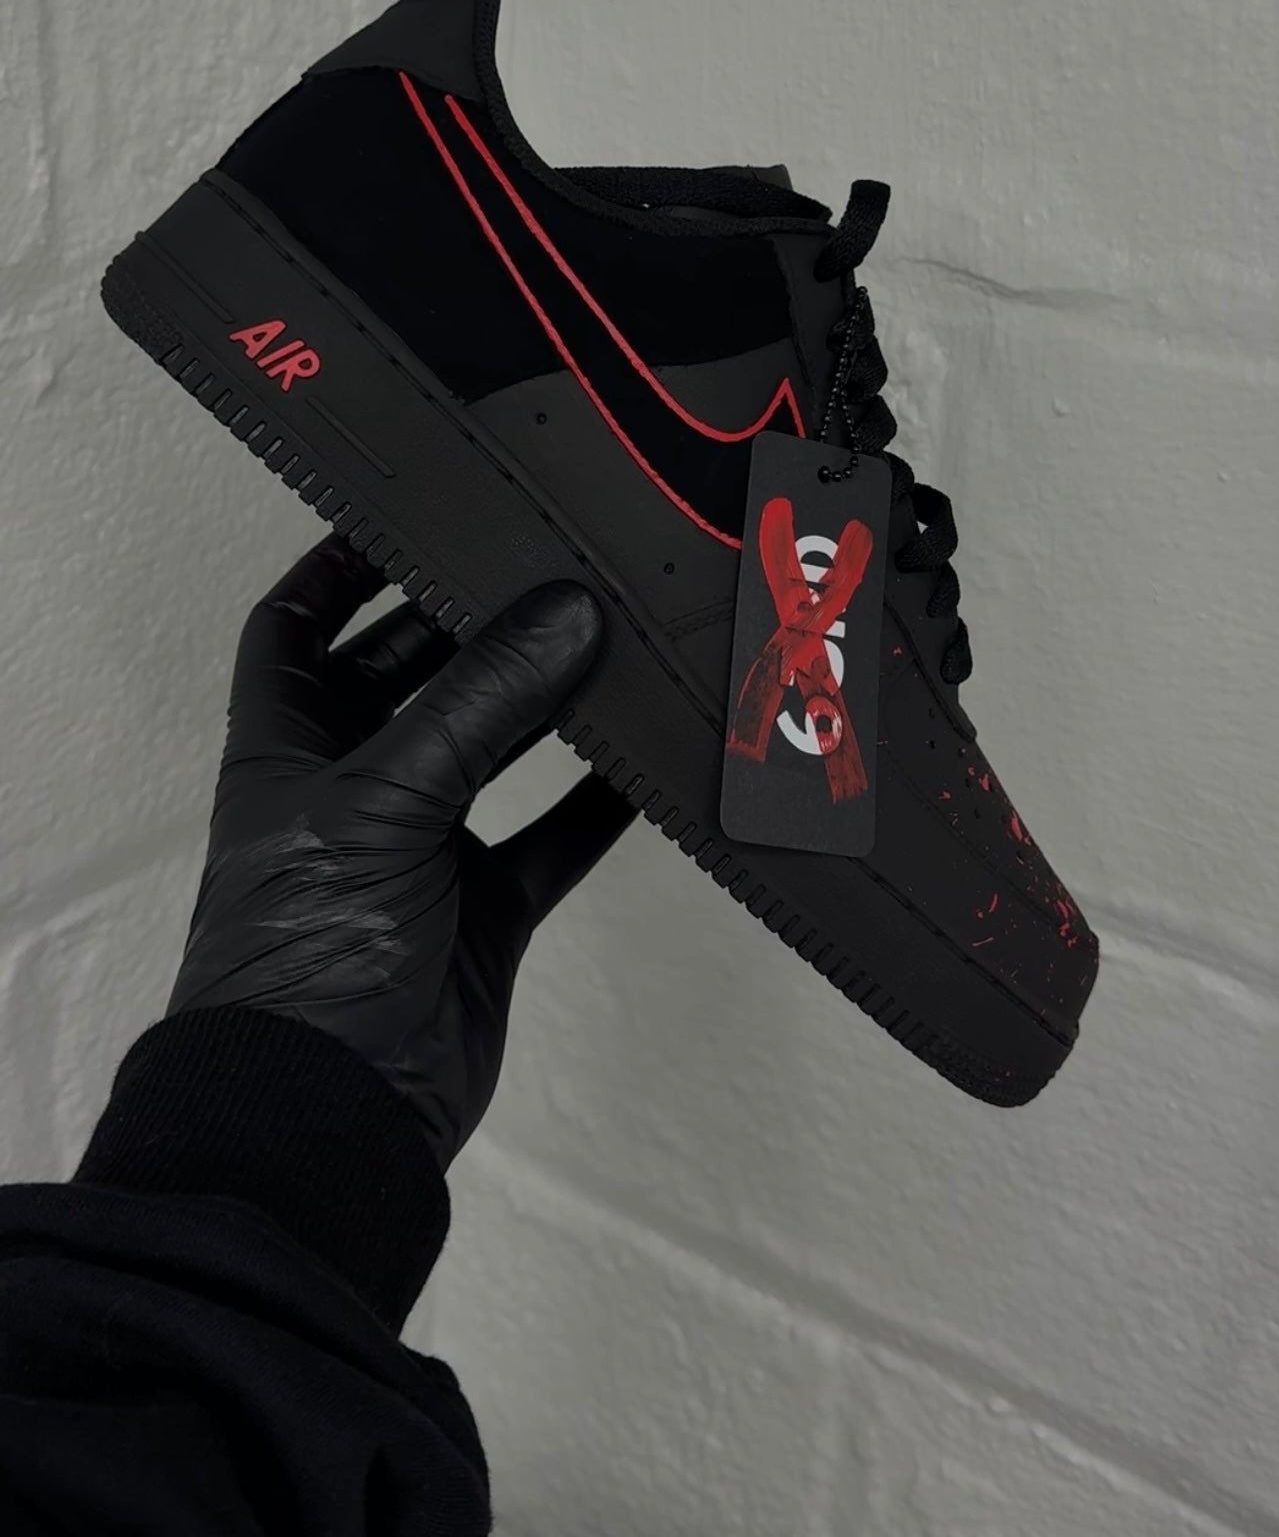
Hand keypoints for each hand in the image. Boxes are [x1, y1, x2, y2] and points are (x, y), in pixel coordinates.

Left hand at [167, 535, 629, 1170]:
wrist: (329, 1117)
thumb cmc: (304, 956)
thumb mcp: (386, 800)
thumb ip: (482, 703)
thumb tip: (565, 612)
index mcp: (285, 752)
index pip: (296, 630)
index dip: (339, 568)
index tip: (410, 512)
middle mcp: (348, 791)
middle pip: (406, 677)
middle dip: (466, 625)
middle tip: (543, 567)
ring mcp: (418, 852)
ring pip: (486, 750)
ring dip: (540, 702)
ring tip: (606, 637)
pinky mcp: (480, 912)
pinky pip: (547, 838)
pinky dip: (593, 802)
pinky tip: (641, 759)